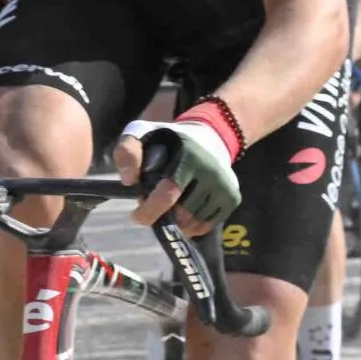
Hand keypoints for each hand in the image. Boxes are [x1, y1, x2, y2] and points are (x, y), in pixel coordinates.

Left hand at [124, 107, 242, 233]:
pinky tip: (181, 214)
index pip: (169, 193)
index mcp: (189, 157)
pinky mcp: (233, 198)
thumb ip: (127, 152)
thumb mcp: (141, 133)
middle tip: (150, 205)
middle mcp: (211, 173)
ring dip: (175, 222)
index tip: (136, 217)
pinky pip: (207, 225)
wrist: (210, 137)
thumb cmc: (168, 140)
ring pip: (193, 222)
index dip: (150, 211)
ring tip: (167, 206)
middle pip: (181, 213)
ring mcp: (225, 187)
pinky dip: (190, 226)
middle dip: (160, 215)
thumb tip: (128, 180)